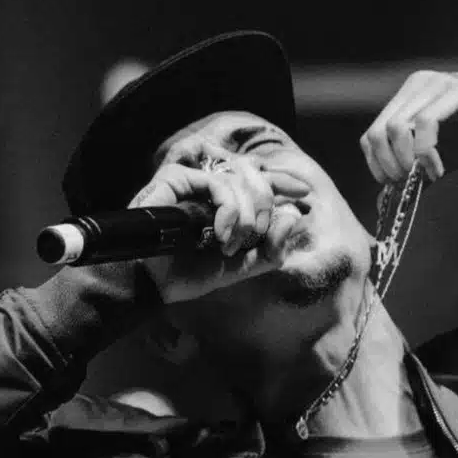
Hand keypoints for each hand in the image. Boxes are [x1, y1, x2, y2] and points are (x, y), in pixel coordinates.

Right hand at [128, 152, 309, 304]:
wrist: (155, 284)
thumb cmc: (191, 273)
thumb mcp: (242, 266)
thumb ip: (271, 248)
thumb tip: (293, 216)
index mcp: (226, 199)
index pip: (259, 177)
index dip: (282, 180)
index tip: (303, 194)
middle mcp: (210, 185)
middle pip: (254, 172)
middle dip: (265, 202)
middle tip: (257, 232)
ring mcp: (193, 179)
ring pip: (238, 176)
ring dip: (245, 214)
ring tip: (232, 243)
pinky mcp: (176, 178)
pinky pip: (217, 182)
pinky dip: (227, 209)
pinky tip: (222, 234)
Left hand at [360, 69, 457, 184]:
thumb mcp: (444, 160)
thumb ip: (414, 177)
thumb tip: (384, 203)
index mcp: (408, 99)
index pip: (370, 137)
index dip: (378, 168)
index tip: (400, 187)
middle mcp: (417, 87)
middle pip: (376, 134)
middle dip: (389, 169)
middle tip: (410, 186)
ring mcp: (435, 87)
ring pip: (395, 128)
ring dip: (406, 162)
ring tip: (428, 177)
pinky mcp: (456, 92)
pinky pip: (425, 124)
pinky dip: (425, 153)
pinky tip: (439, 169)